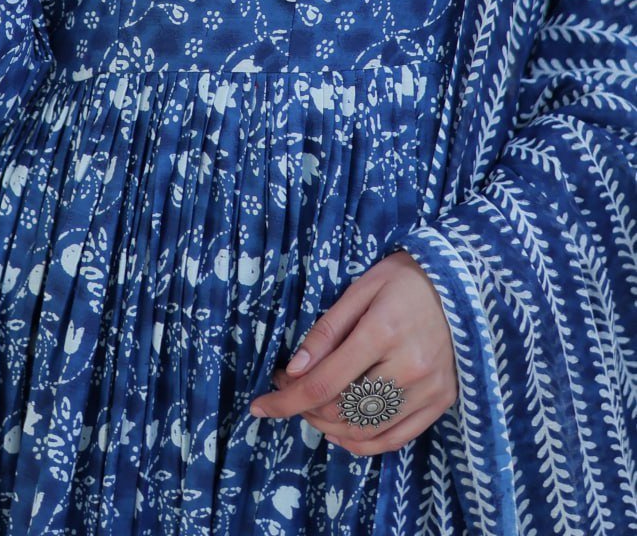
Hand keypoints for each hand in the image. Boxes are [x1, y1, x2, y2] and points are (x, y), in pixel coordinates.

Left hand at [248, 251, 457, 454]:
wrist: (463, 284)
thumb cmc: (405, 279)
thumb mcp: (360, 289)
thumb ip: (326, 331)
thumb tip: (294, 371)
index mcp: (382, 332)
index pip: (323, 382)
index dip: (285, 400)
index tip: (259, 406)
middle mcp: (408, 367)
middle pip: (341, 410)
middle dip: (303, 408)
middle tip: (287, 389)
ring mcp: (428, 389)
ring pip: (365, 431)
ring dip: (327, 427)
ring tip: (310, 408)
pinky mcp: (441, 402)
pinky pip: (395, 439)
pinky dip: (362, 443)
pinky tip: (340, 431)